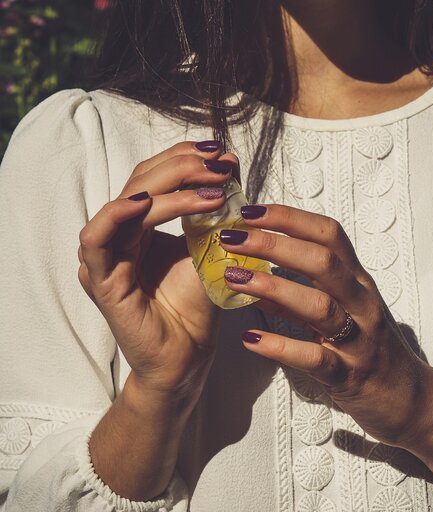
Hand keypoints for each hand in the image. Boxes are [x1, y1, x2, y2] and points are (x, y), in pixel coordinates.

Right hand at [77, 141, 237, 398]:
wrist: (188, 355)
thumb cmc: (197, 306)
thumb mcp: (208, 249)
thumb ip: (210, 214)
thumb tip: (229, 171)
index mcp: (141, 226)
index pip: (156, 177)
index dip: (186, 159)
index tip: (223, 153)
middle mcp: (120, 235)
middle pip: (142, 181)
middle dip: (184, 166)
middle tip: (221, 162)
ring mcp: (107, 256)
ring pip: (128, 203)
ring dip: (169, 187)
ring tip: (211, 186)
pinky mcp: (100, 279)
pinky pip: (98, 238)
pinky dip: (119, 214)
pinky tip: (149, 203)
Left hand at [220, 204, 432, 500]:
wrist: (409, 399)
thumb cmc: (369, 348)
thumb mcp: (342, 312)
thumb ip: (301, 294)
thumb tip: (257, 276)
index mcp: (358, 282)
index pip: (329, 235)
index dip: (290, 218)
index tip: (250, 209)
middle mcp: (362, 303)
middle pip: (323, 261)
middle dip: (275, 244)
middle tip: (232, 237)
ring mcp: (359, 340)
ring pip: (320, 306)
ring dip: (273, 288)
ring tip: (233, 279)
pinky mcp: (350, 376)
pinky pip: (316, 359)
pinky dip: (282, 347)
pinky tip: (251, 339)